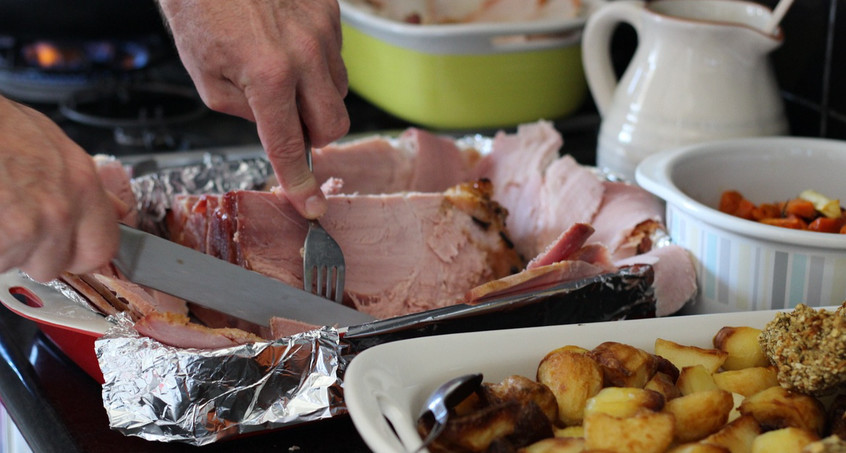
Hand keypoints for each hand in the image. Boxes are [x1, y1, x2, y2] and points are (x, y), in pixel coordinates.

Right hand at [0, 96, 119, 281]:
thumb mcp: (55, 145)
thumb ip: (88, 187)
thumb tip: (118, 210)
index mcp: (82, 186)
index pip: (100, 250)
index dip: (76, 253)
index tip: (62, 247)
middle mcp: (60, 211)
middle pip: (51, 264)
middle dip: (29, 251)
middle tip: (10, 219)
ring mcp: (26, 229)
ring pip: (12, 264)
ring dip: (0, 248)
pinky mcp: (0, 240)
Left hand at [158, 0, 349, 218]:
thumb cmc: (199, 10)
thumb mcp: (206, 77)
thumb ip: (246, 114)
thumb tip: (276, 127)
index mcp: (268, 76)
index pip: (290, 146)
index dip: (300, 182)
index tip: (312, 204)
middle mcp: (305, 54)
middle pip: (334, 125)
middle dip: (314, 134)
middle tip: (288, 122)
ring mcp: (323, 31)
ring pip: (340, 91)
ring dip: (316, 97)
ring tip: (283, 72)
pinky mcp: (330, 11)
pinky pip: (336, 56)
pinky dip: (317, 63)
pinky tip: (289, 45)